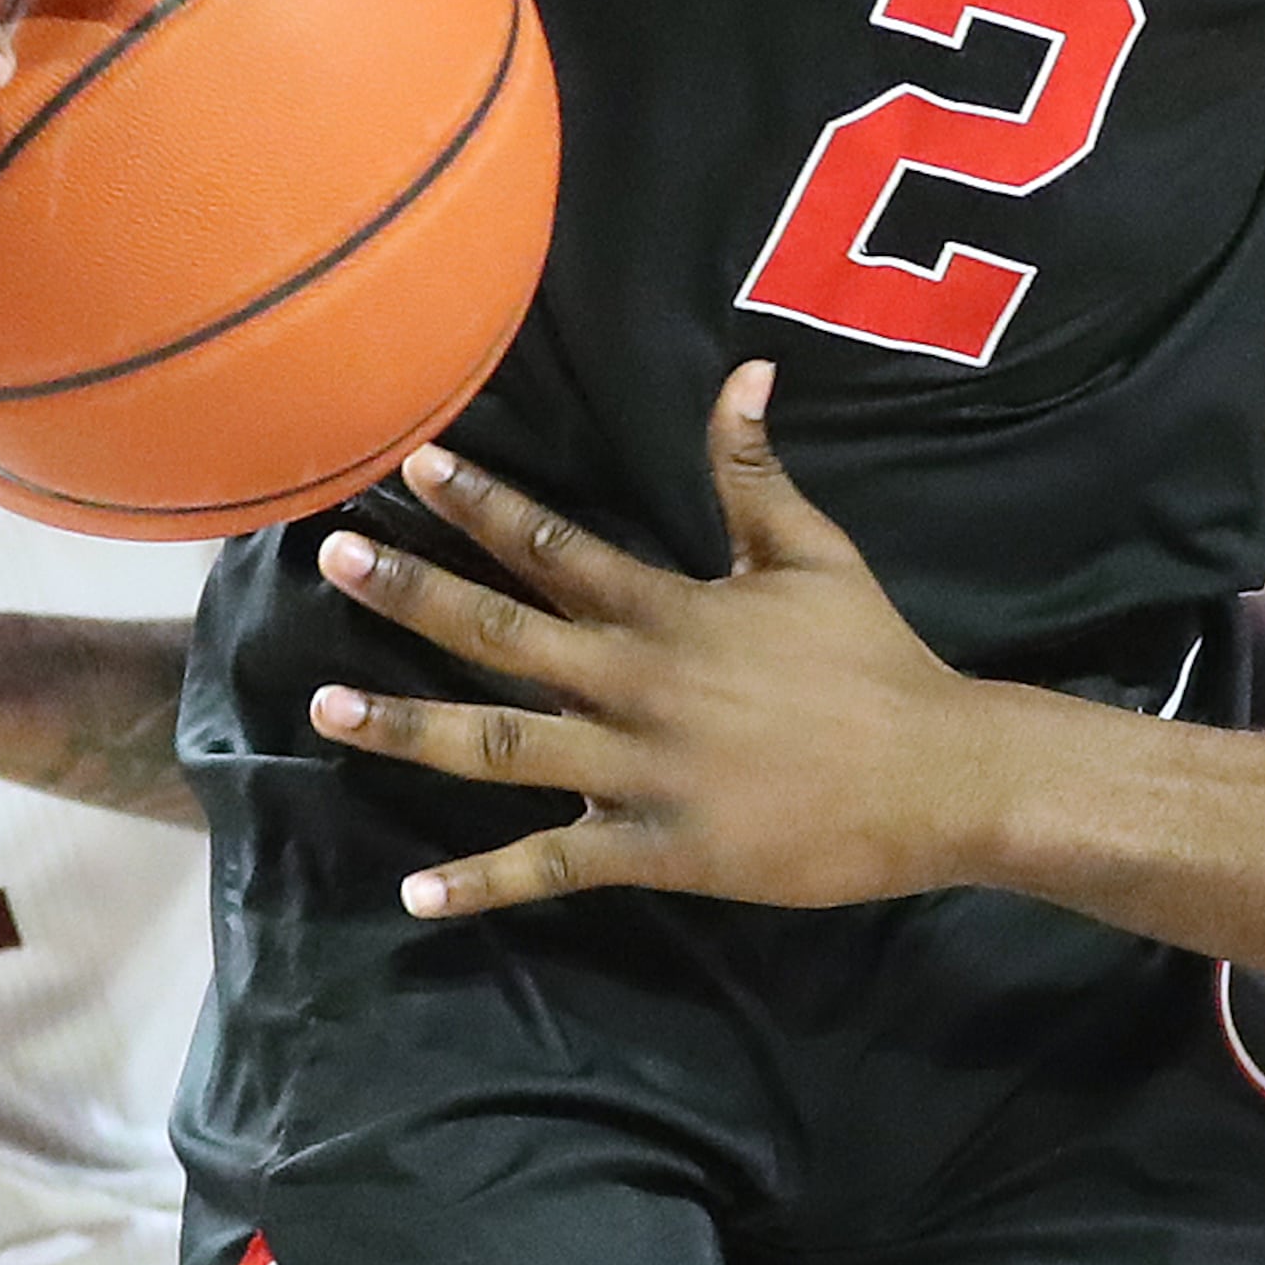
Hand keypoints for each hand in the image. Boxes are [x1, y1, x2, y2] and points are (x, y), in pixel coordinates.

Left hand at [305, 368, 1007, 918]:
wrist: (938, 775)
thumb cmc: (873, 660)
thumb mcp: (814, 554)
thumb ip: (756, 471)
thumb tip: (744, 372)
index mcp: (670, 610)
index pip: (554, 546)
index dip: (481, 504)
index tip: (411, 465)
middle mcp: (638, 685)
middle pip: (503, 633)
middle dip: (413, 595)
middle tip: (333, 558)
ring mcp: (640, 774)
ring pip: (502, 748)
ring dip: (410, 728)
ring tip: (326, 711)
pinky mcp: (657, 852)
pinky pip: (555, 869)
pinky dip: (486, 883)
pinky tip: (417, 892)